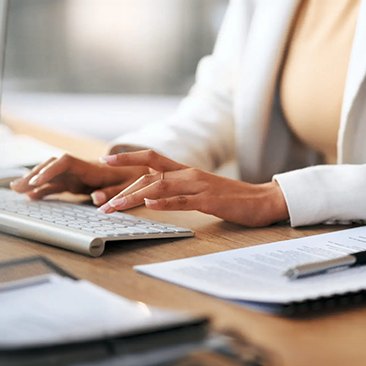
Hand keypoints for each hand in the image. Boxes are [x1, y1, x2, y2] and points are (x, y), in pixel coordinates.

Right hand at [10, 153, 147, 204]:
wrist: (140, 171)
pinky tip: (30, 197)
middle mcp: (80, 169)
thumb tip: (96, 199)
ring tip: (15, 190)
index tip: (37, 180)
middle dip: (34, 175)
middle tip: (17, 187)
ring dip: (33, 181)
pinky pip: (56, 185)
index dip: (50, 170)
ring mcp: (76, 176)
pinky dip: (43, 190)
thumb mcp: (129, 187)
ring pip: (50, 176)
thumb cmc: (136, 178)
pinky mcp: (76, 183)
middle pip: (53, 167)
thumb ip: (112, 192)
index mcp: (92, 168)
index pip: (66, 162)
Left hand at [97, 150, 289, 226]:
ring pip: (160, 187)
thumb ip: (180, 190)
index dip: (127, 158)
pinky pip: (184, 201)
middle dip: (123, 188)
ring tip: (115, 207)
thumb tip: (155, 195)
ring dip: (135, 197)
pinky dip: (165, 202)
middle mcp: (189, 174)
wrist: (263, 200)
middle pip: (149, 174)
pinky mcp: (209, 200)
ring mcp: (199, 186)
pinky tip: (150, 205)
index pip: (151, 159)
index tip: (104, 159)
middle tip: (102, 203)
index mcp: (186, 171)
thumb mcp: (201, 191)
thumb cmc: (232, 198)